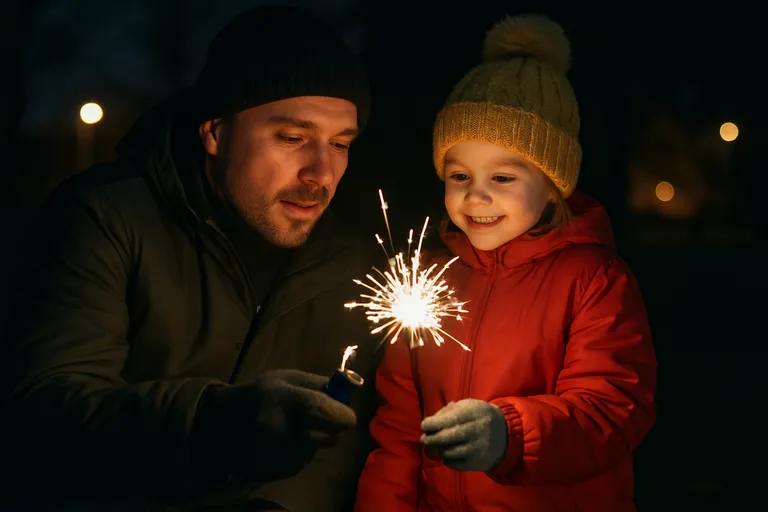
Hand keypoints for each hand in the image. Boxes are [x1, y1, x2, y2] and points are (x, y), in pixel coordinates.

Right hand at [192, 369, 356, 481]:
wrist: (220, 422)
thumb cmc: (261, 394)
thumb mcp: (287, 377)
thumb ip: (319, 384)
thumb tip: (350, 392)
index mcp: (286, 399)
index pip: (331, 413)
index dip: (345, 415)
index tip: (345, 414)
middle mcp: (282, 428)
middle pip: (331, 437)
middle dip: (332, 429)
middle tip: (320, 420)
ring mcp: (276, 453)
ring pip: (317, 451)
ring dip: (314, 441)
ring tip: (294, 429)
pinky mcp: (272, 470)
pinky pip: (302, 463)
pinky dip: (300, 453)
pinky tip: (283, 442)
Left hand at [420, 399, 506, 471]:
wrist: (504, 432)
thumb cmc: (478, 416)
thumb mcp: (466, 406)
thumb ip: (447, 412)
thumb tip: (428, 426)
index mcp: (473, 412)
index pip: (447, 419)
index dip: (431, 424)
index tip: (424, 425)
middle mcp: (477, 429)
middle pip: (446, 437)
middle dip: (431, 439)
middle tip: (424, 439)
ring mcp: (479, 447)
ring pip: (449, 452)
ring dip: (439, 450)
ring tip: (439, 446)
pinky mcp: (480, 462)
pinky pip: (456, 465)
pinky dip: (448, 460)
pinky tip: (448, 454)